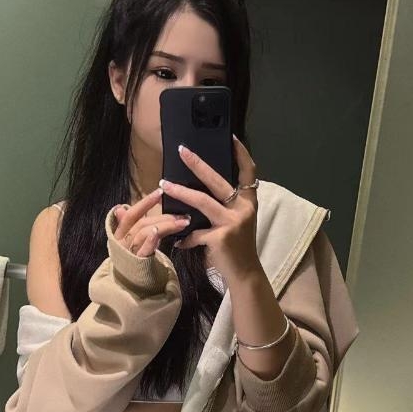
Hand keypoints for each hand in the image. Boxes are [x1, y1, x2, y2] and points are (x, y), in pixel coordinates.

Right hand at [113, 189, 190, 257]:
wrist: (133, 289)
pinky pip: (143, 249)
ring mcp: (129, 252)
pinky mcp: (137, 264)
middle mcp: (122, 241)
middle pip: (141, 223)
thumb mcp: (133, 241)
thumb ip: (133, 225)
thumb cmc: (136, 260)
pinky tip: (158, 232)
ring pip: (144, 232)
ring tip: (182, 222)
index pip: (132, 214)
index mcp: (120, 233)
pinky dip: (150, 239)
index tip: (160, 192)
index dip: (145, 202)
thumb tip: (120, 207)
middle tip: (182, 214)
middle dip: (162, 216)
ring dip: (164, 225)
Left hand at [160, 135, 261, 284]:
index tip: (231, 137)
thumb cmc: (237, 246)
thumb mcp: (238, 220)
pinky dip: (185, 237)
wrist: (245, 274)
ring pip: (202, 201)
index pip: (249, 171)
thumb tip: (200, 187)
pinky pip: (195, 232)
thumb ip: (226, 204)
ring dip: (180, 192)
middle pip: (218, 180)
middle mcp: (243, 208)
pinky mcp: (221, 237)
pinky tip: (178, 242)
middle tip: (181, 150)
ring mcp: (233, 222)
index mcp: (249, 201)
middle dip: (197, 164)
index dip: (241, 154)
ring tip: (163, 184)